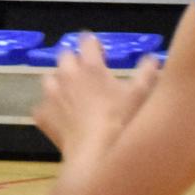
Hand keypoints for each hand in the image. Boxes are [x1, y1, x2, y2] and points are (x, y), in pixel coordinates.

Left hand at [34, 38, 162, 153]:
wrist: (95, 153)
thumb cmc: (120, 120)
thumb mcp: (141, 94)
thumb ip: (147, 72)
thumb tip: (152, 58)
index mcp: (90, 66)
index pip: (86, 41)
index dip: (93, 44)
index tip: (101, 53)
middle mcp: (67, 75)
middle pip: (65, 55)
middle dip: (75, 60)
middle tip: (87, 74)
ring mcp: (51, 95)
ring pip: (49, 78)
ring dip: (59, 82)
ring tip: (72, 94)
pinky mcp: (42, 115)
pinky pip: (42, 107)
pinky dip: (51, 109)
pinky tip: (62, 118)